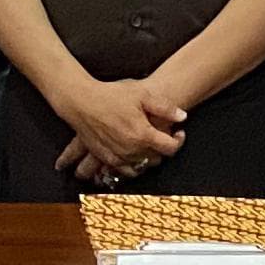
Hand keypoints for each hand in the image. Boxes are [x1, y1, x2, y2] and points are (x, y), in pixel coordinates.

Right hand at [58, 75, 188, 178]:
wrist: (81, 101)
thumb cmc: (111, 95)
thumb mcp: (142, 94)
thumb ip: (165, 108)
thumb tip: (183, 117)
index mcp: (143, 135)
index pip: (170, 148)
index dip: (179, 140)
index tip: (178, 132)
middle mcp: (131, 150)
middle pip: (157, 159)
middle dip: (163, 148)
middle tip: (162, 134)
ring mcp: (117, 156)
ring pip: (142, 166)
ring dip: (148, 157)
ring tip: (147, 143)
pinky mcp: (106, 159)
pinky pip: (125, 170)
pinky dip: (132, 165)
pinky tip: (133, 152)